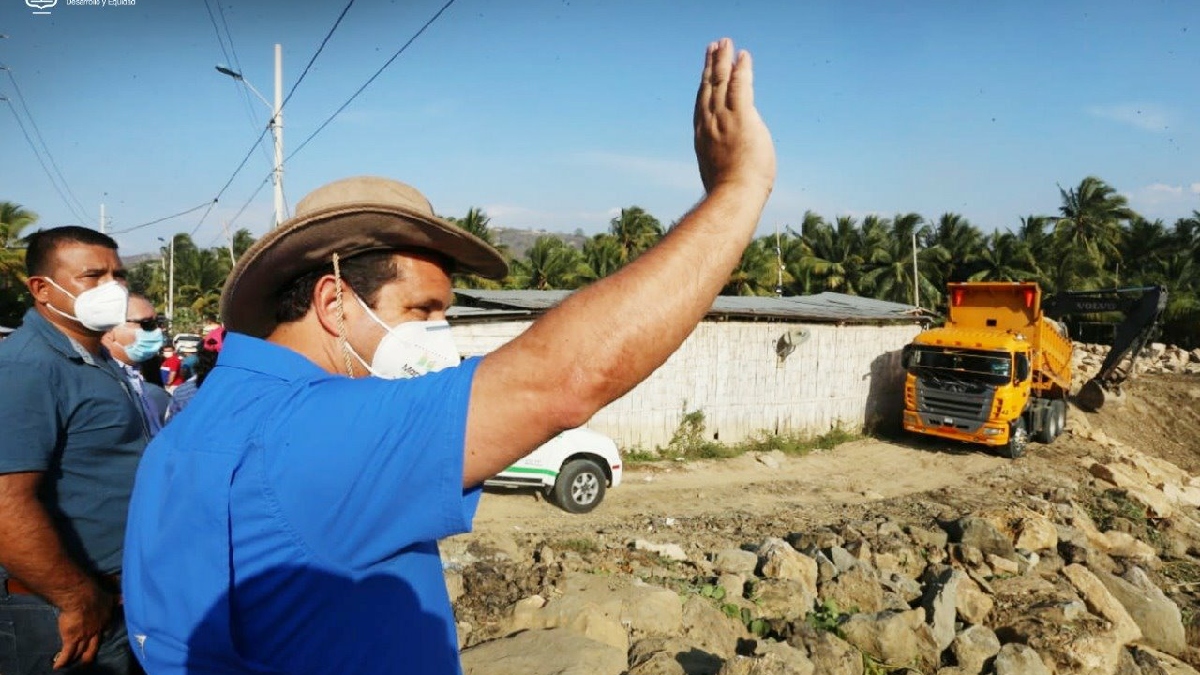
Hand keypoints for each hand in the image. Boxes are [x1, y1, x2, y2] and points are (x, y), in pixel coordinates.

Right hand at [53, 584, 114, 668]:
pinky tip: (57, 666)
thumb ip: (116, 600)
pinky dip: (62, 661)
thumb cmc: (94, 595)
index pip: (102, 633)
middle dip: (89, 655)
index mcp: (103, 622)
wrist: (81, 598)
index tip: (96, 639)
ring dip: (74, 658)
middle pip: (92, 647)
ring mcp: (83, 637)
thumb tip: (124, 598)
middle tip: (86, 660)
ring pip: (79, 651)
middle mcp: (94, 632)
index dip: (98, 637)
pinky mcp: (71, 639)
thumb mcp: (108, 598)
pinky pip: (66, 653)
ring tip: (69, 663)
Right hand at [693, 38, 775, 196]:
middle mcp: (709, 123)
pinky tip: (743, 55)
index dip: (704, 85)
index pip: (703, 104)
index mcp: (703, 136)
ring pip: (721, 81)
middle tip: (713, 47)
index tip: (706, 72)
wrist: (733, 196)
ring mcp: (724, 119)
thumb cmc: (730, 193)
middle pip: (708, 87)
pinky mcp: (741, 117)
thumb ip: (723, 159)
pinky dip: (741, 69)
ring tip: (725, 42)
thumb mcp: (721, 173)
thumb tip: (729, 164)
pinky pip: (740, 86)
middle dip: (710, 65)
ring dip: (723, 59)